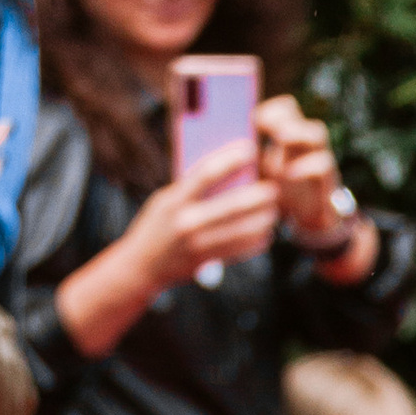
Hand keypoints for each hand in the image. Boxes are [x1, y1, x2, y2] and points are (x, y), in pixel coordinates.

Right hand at [132, 136, 281, 290]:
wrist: (141, 266)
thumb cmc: (157, 225)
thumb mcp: (166, 200)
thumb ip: (190, 188)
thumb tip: (225, 170)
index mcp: (174, 199)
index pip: (206, 173)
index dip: (230, 159)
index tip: (250, 148)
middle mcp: (186, 221)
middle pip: (231, 205)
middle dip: (257, 196)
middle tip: (273, 188)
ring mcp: (196, 244)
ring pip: (240, 231)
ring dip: (262, 221)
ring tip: (273, 212)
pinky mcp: (205, 261)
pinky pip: (237, 251)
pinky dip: (254, 242)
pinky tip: (265, 234)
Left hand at [255, 92, 347, 243]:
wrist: (311, 222)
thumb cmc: (280, 195)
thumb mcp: (259, 175)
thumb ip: (247, 159)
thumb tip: (215, 148)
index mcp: (287, 137)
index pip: (284, 108)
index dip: (269, 108)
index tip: (251, 120)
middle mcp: (304, 144)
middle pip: (298, 113)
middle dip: (279, 115)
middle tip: (263, 125)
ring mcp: (319, 159)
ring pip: (317, 133)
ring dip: (296, 133)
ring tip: (280, 140)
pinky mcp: (327, 180)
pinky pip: (323, 164)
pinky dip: (306, 166)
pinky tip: (288, 174)